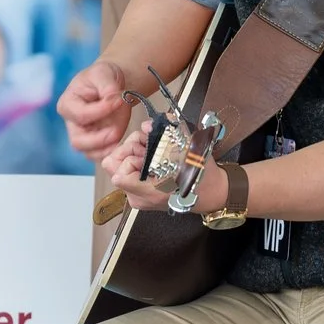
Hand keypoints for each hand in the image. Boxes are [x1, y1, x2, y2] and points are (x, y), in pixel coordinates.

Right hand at [60, 57, 136, 159]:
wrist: (110, 85)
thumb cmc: (102, 77)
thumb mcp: (104, 73)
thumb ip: (107, 86)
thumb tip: (113, 99)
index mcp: (67, 104)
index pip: (81, 115)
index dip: (101, 110)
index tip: (119, 100)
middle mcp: (72, 124)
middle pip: (79, 142)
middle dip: (101, 138)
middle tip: (118, 128)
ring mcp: (83, 136)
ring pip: (90, 153)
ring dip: (108, 147)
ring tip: (122, 134)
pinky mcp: (95, 144)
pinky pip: (101, 155)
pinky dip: (113, 152)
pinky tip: (124, 141)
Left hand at [100, 127, 225, 216]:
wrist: (209, 192)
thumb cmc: (200, 174)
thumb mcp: (189, 147)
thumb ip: (168, 131)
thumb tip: (147, 125)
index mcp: (149, 192)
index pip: (118, 173)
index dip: (131, 157)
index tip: (147, 152)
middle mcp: (138, 198)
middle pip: (114, 167)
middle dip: (129, 151)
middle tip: (148, 148)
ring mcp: (137, 198)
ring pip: (119, 168)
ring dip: (134, 156)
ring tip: (154, 154)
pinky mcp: (139, 195)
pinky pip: (127, 173)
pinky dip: (137, 163)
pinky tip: (153, 161)